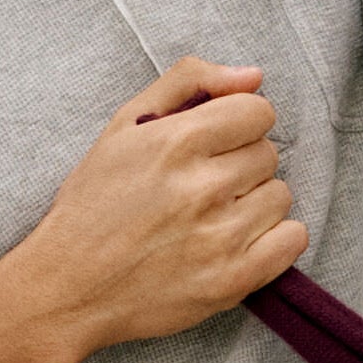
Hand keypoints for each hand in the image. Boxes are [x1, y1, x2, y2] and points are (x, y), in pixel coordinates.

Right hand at [16, 55, 308, 352]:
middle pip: (268, 154)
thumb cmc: (94, 203)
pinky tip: (237, 240)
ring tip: (213, 216)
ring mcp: (220, 238)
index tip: (216, 143)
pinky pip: (293, 240)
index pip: (258, 111)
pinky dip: (274, 238)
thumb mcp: (124, 125)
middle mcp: (202, 188)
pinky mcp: (232, 280)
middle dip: (240, 163)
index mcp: (176, 143)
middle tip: (202, 185)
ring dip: (255, 202)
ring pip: (281, 196)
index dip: (238, 124)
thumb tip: (252, 76)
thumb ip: (188, 82)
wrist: (69, 286)